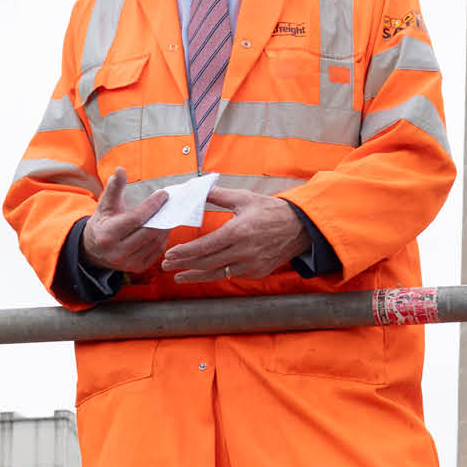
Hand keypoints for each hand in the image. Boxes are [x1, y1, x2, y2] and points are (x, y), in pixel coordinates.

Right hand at [77, 168, 169, 274]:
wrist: (93, 250)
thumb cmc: (102, 223)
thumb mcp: (104, 205)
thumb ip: (114, 188)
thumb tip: (120, 170)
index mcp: (108, 234)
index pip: (136, 218)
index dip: (152, 206)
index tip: (164, 195)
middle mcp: (117, 251)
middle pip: (148, 232)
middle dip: (162, 216)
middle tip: (171, 204)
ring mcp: (128, 263)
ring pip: (154, 243)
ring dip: (165, 228)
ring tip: (169, 214)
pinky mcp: (137, 268)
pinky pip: (156, 252)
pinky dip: (162, 240)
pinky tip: (163, 228)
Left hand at [161, 187, 310, 283]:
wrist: (299, 227)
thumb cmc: (270, 210)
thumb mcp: (244, 198)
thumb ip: (218, 196)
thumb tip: (197, 189)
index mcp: (238, 231)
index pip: (204, 246)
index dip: (184, 252)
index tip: (170, 254)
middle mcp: (244, 251)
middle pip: (207, 262)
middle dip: (184, 265)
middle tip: (167, 265)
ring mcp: (251, 264)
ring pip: (217, 274)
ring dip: (196, 276)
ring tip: (179, 277)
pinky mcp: (258, 272)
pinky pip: (232, 275)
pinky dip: (216, 274)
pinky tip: (204, 273)